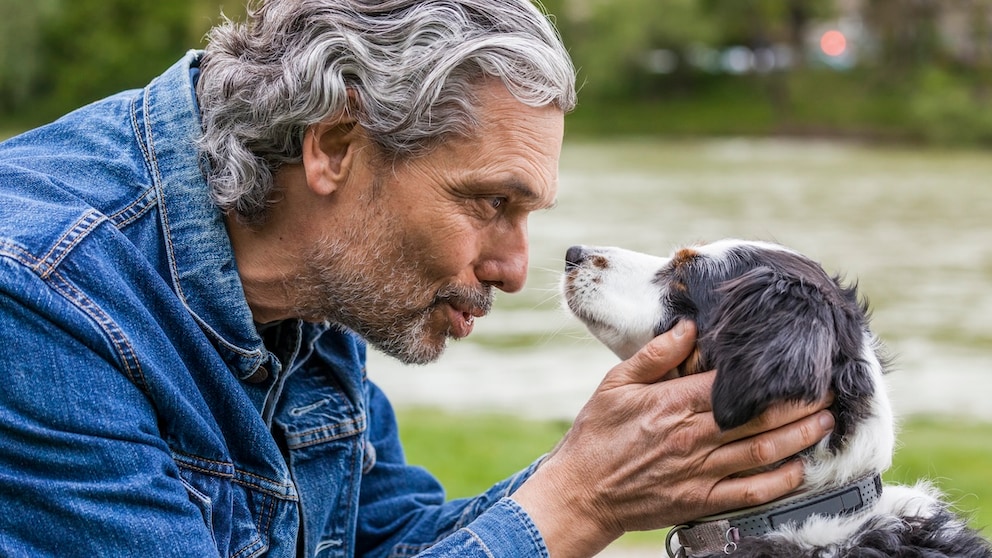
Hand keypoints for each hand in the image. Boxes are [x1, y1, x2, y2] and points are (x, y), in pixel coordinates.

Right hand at [511, 321, 834, 557]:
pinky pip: (750, 492)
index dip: (768, 372)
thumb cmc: (596, 434)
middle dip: (799, 403)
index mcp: (672, 403)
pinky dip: (779, 481)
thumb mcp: (615, 383)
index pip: (732, 383)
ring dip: (800, 437)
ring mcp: (699, 472)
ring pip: (762, 452)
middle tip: (828, 389)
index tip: (794, 360)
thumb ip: (655, 355)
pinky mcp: (700, 500)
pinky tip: (799, 468)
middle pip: (758, 417)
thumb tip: (690, 326)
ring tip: (826, 422)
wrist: (581, 492)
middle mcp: (691, 437)